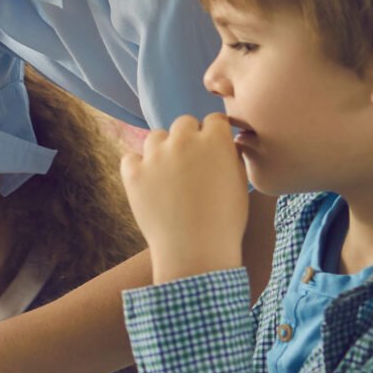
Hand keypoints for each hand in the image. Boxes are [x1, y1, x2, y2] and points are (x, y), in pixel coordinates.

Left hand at [120, 114, 251, 283]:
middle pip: (184, 123)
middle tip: (191, 165)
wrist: (196, 252)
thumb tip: (226, 143)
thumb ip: (231, 156)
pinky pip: (131, 157)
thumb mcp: (241, 183)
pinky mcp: (133, 172)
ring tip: (170, 177)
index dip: (214, 135)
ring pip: (156, 137)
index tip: (213, 151)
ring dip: (163, 150)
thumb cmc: (225, 221)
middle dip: (188, 139)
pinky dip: (138, 167)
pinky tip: (149, 184)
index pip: (213, 120)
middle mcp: (184, 141)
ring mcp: (156, 155)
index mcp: (215, 141)